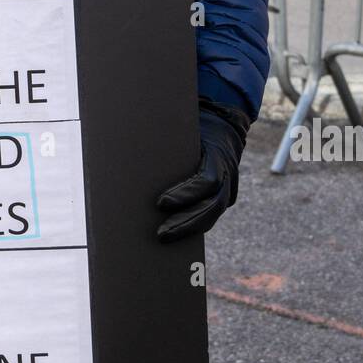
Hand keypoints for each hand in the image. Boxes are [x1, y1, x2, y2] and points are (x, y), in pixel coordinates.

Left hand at [156, 98, 248, 242]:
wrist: (223, 127)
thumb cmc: (195, 124)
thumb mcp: (184, 123)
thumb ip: (167, 133)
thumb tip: (132, 134)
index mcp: (218, 154)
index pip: (206, 181)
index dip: (185, 194)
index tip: (160, 203)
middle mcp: (228, 175)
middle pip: (212, 206)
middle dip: (186, 222)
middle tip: (160, 233)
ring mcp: (230, 189)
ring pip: (212, 216)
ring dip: (188, 230)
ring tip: (163, 238)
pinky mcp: (224, 199)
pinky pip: (210, 217)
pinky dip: (192, 228)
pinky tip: (174, 235)